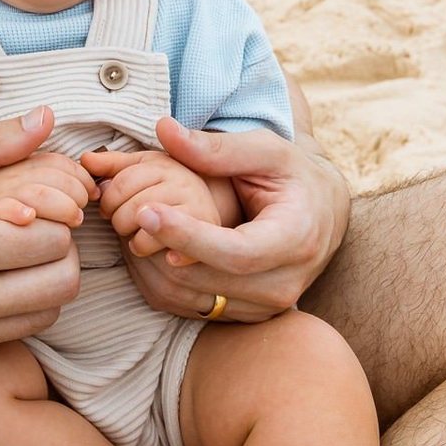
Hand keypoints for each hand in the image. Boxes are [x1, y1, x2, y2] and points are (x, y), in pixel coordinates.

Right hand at [0, 106, 80, 365]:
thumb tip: (46, 118)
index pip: (52, 240)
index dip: (54, 215)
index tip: (32, 203)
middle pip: (62, 285)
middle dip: (59, 251)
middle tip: (34, 229)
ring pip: (46, 316)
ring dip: (43, 282)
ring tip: (15, 254)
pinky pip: (11, 336)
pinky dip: (15, 307)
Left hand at [82, 117, 349, 322]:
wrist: (321, 212)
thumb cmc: (291, 175)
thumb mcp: (264, 150)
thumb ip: (216, 147)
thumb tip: (164, 130)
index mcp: (295, 240)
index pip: (235, 252)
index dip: (188, 236)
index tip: (146, 212)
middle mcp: (285, 284)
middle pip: (209, 279)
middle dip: (162, 248)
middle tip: (124, 213)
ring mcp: (267, 307)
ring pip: (195, 299)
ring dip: (157, 266)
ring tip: (133, 226)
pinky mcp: (247, 316)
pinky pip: (194, 308)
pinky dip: (165, 280)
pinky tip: (149, 247)